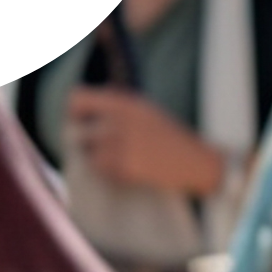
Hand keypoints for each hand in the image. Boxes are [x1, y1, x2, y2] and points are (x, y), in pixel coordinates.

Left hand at [67, 86, 225, 195]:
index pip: (78, 99)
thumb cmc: (170, 137)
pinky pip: (100, 170)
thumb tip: (80, 108)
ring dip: (99, 159)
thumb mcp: (146, 110)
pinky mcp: (125, 167)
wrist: (196, 162)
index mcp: (125, 103)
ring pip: (88, 154)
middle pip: (79, 131)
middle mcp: (121, 121)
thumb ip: (116, 106)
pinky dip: (110, 172)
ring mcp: (122, 145)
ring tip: (120, 159)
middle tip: (102, 148)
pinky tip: (129, 169)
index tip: (83, 122)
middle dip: (87, 141)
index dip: (75, 112)